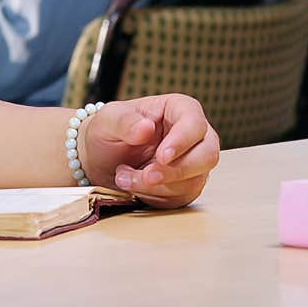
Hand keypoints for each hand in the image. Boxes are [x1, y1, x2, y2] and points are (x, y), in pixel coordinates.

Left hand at [79, 95, 219, 209]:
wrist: (100, 160)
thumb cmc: (108, 132)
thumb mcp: (107, 119)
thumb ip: (124, 121)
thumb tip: (146, 128)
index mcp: (179, 109)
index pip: (195, 123)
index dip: (182, 141)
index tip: (162, 157)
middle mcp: (193, 136)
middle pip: (207, 155)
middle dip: (176, 171)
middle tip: (147, 176)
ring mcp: (193, 162)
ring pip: (193, 181)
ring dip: (158, 186)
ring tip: (125, 178)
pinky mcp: (186, 186)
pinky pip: (182, 198)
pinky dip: (156, 197)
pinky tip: (134, 187)